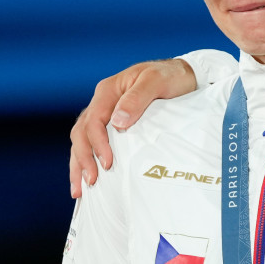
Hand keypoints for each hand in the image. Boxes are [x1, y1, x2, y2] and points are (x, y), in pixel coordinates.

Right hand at [68, 59, 196, 197]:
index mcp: (109, 90)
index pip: (93, 120)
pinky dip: (87, 159)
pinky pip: (93, 142)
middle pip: (81, 132)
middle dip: (83, 158)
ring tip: (80, 190)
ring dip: (79, 163)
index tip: (107, 163)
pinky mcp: (114, 123)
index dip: (97, 143)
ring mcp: (107, 113)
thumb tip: (117, 121)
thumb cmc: (170, 76)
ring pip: (82, 139)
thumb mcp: (156, 81)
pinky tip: (87, 178)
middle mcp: (103, 102)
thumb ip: (137, 98)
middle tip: (91, 181)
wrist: (184, 75)